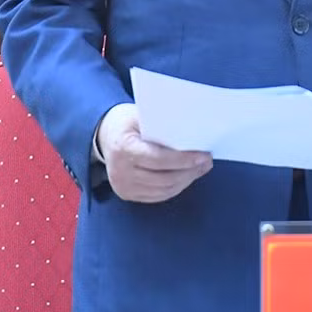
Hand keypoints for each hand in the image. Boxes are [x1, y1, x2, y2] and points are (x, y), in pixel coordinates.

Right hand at [94, 103, 212, 203]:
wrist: (104, 135)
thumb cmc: (127, 122)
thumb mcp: (140, 116)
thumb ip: (162, 125)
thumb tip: (193, 134)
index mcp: (124, 148)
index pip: (159, 159)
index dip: (184, 159)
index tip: (204, 156)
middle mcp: (121, 171)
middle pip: (164, 178)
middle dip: (190, 171)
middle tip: (207, 162)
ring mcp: (123, 186)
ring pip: (163, 190)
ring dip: (185, 181)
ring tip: (200, 169)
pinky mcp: (127, 194)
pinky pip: (157, 196)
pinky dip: (175, 188)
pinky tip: (186, 177)